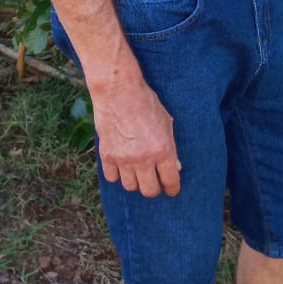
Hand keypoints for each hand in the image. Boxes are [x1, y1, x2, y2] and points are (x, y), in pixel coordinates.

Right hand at [91, 77, 181, 197]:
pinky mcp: (106, 155)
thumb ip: (171, 148)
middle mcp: (143, 158)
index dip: (173, 189)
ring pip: (130, 187)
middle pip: (149, 191)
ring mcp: (123, 158)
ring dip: (135, 181)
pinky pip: (112, 178)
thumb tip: (176, 167)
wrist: (118, 91)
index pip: (170, 181)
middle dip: (154, 189)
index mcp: (162, 149)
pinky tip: (121, 166)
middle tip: (154, 182)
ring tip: (137, 172)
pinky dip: (117, 175)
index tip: (172, 190)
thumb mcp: (166, 123)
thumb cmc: (146, 103)